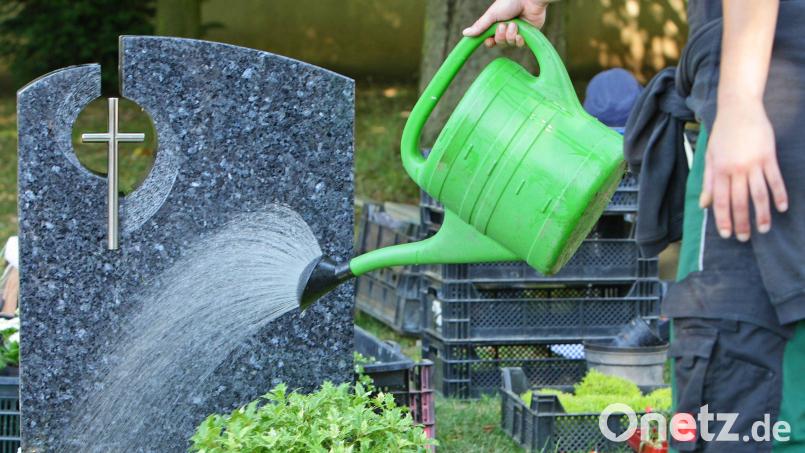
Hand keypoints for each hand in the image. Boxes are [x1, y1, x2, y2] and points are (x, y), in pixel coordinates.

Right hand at [462, 0, 550, 47]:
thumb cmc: (510, 2)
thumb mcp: (492, 14)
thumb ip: (480, 25)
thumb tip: (464, 33)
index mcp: (497, 23)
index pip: (490, 40)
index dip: (490, 42)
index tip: (489, 41)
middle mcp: (506, 29)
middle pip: (499, 43)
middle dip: (501, 36)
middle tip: (503, 25)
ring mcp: (517, 32)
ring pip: (509, 45)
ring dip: (510, 35)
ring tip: (515, 24)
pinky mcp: (527, 35)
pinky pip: (520, 45)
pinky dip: (519, 40)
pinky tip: (521, 33)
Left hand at [699, 98, 787, 240]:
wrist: (739, 109)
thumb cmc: (722, 134)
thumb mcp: (710, 157)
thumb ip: (708, 182)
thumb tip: (704, 205)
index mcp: (719, 170)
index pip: (721, 201)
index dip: (723, 219)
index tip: (727, 234)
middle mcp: (736, 169)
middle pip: (739, 201)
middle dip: (742, 222)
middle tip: (744, 238)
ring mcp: (754, 163)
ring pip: (759, 194)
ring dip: (761, 214)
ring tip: (763, 229)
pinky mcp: (769, 157)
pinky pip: (775, 180)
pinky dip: (779, 195)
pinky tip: (782, 208)